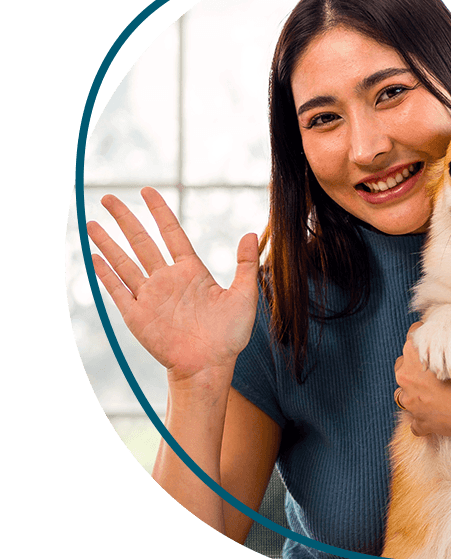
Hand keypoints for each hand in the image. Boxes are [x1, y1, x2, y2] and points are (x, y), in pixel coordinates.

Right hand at [87, 188, 258, 390]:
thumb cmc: (229, 335)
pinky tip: (93, 257)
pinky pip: (117, 290)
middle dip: (125, 219)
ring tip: (92, 223)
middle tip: (109, 197)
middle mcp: (167, 279)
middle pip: (141, 241)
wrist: (210, 366)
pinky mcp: (137, 315)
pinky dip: (105, 274)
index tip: (147, 191)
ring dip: (108, 242)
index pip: (171, 233)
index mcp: (191, 271)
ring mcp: (150, 296)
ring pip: (124, 262)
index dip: (159, 211)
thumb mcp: (244, 296)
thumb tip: (251, 234)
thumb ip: (245, 265)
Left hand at [394, 322, 450, 437]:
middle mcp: (405, 376)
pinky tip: (437, 415)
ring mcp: (410, 401)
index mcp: (414, 352)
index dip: (426, 340)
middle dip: (416, 368)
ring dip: (416, 393)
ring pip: (404, 394)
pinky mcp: (419, 422)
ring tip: (436, 394)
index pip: (412, 337)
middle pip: (402, 366)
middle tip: (435, 371)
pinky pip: (415, 422)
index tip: (435, 345)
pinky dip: (424, 419)